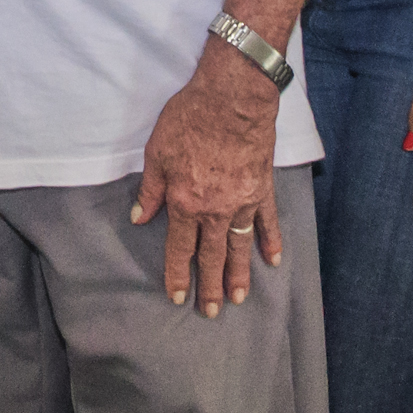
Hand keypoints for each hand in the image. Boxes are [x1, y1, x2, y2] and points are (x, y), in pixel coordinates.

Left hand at [130, 44, 283, 315]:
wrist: (232, 98)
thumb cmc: (189, 119)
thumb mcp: (157, 152)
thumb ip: (151, 189)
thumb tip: (141, 218)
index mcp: (185, 202)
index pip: (180, 248)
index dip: (177, 274)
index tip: (177, 297)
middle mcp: (215, 210)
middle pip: (212, 256)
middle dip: (209, 286)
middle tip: (210, 313)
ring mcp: (243, 202)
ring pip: (239, 247)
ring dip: (238, 275)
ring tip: (237, 299)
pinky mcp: (262, 190)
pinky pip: (268, 223)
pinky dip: (271, 242)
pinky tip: (272, 261)